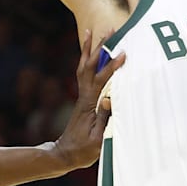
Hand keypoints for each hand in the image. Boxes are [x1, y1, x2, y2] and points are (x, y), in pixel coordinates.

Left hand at [51, 30, 124, 169]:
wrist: (63, 154)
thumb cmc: (82, 151)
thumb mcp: (97, 140)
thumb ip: (104, 119)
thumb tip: (110, 99)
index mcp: (89, 105)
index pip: (102, 81)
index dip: (112, 67)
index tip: (123, 53)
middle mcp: (84, 97)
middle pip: (90, 67)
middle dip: (100, 48)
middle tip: (109, 30)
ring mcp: (82, 97)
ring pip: (84, 68)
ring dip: (89, 49)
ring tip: (92, 31)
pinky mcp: (83, 99)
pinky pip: (83, 74)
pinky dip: (86, 61)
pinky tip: (90, 53)